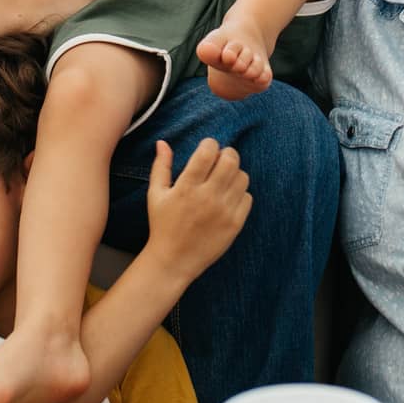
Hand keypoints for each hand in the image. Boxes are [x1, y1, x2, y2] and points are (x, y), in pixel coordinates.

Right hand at [142, 139, 251, 282]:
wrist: (173, 260)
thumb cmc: (163, 225)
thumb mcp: (155, 194)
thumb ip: (160, 166)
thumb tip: (162, 142)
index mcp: (186, 187)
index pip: (207, 152)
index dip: (210, 144)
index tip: (207, 148)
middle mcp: (207, 197)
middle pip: (230, 160)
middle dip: (227, 153)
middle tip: (221, 159)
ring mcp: (223, 211)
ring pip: (242, 177)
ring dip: (234, 173)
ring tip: (224, 179)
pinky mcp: (235, 224)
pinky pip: (247, 198)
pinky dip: (240, 193)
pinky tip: (228, 197)